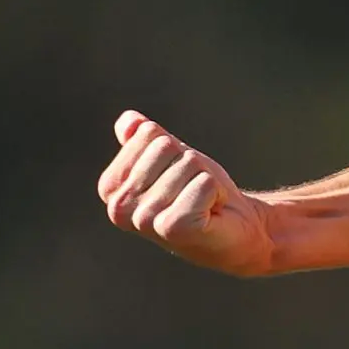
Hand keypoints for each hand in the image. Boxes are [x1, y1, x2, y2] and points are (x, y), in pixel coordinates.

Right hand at [97, 111, 276, 276]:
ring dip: (205, 179)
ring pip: (188, 163)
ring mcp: (144, 220)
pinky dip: (215, 191)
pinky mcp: (172, 227)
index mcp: (111, 187)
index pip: (147, 133)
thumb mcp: (172, 158)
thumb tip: (128, 120)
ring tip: (203, 202)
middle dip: (191, 163)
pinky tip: (211, 212)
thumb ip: (146, 140)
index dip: (174, 149)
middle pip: (166, 146)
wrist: (237, 228)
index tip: (180, 175)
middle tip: (194, 190)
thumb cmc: (200, 191)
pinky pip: (203, 183)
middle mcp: (119, 207)